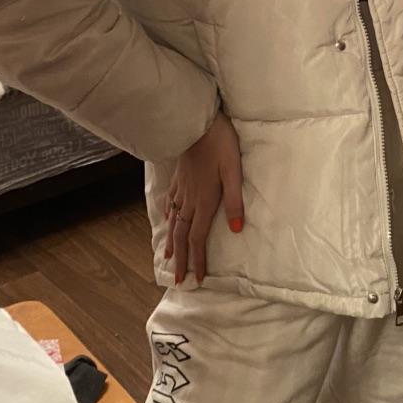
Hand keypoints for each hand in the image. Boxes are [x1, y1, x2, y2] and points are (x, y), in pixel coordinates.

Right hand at [163, 110, 243, 284]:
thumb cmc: (221, 144)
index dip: (197, 259)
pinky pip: (170, 203)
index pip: (198, 238)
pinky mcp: (178, 177)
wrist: (197, 123)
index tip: (197, 279)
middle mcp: (190, 200)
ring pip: (173, 221)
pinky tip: (166, 220)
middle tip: (178, 280)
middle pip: (182, 235)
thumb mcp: (234, 171)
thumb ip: (235, 200)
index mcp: (204, 201)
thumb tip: (236, 229)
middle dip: (181, 259)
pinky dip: (167, 217)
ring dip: (171, 242)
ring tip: (167, 257)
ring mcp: (181, 189)